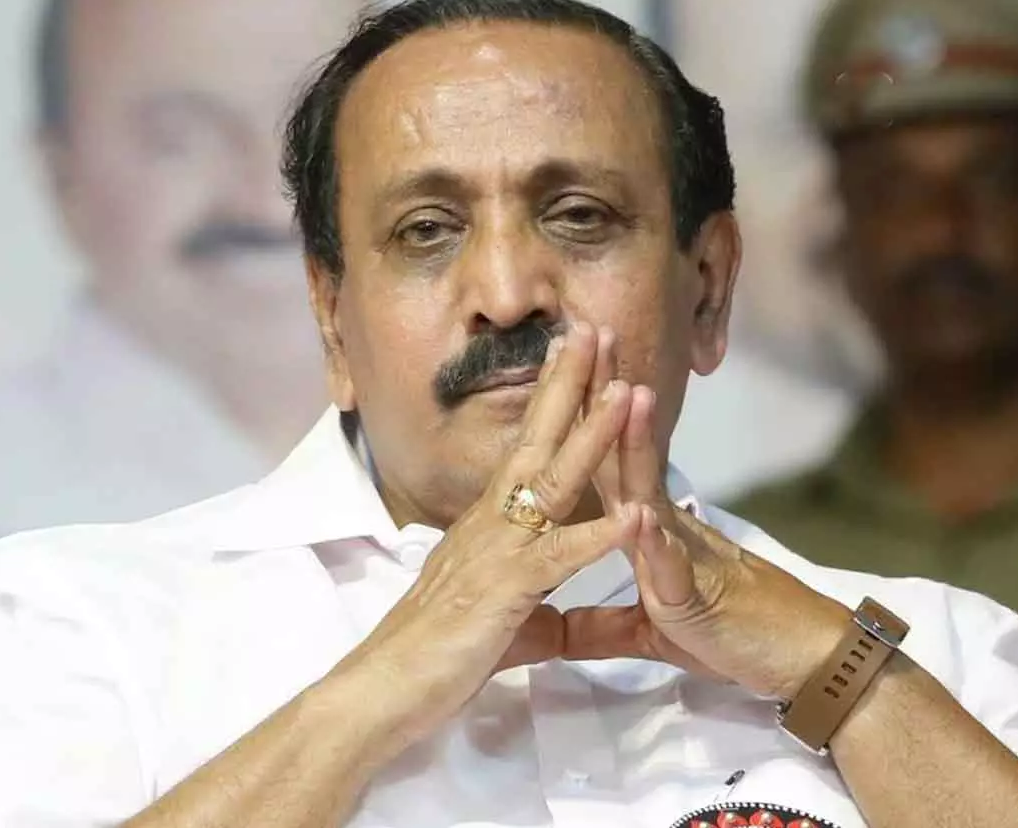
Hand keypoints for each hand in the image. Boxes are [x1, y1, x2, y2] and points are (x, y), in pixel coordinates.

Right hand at [330, 321, 640, 749]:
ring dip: (592, 436)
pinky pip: (558, 558)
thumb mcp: (500, 624)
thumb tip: (559, 614)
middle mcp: (493, 523)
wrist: (384, 690)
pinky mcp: (504, 591)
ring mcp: (497, 551)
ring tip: (628, 393)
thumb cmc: (434, 657)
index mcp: (491, 524)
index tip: (579, 354)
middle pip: (537, 439)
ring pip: (553, 483)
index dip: (554, 400)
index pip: (527, 447)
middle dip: (570, 384)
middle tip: (597, 327)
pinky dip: (597, 536)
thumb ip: (536, 610)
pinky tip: (633, 515)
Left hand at [572, 334, 849, 699]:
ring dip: (637, 446)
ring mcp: (682, 558)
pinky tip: (642, 515)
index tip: (558, 364)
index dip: (581, 417)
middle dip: (603, 398)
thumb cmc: (733, 636)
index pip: (607, 463)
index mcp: (646, 532)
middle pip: (625, 456)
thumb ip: (601, 627)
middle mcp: (662, 530)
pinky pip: (672, 569)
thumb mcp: (651, 634)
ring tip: (624, 393)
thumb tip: (557, 628)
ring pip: (651, 495)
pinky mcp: (695, 599)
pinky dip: (656, 543)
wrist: (803, 662)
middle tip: (588, 334)